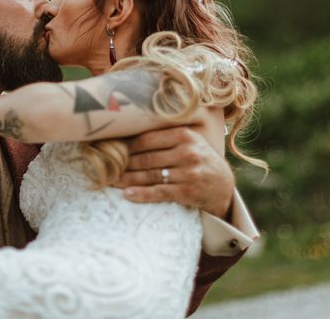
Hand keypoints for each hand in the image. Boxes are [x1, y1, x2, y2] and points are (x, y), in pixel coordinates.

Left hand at [112, 127, 234, 219]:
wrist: (223, 184)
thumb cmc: (198, 159)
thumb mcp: (188, 141)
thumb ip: (165, 137)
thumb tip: (127, 135)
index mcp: (184, 135)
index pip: (147, 139)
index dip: (127, 146)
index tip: (112, 150)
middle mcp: (187, 152)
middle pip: (146, 158)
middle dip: (124, 165)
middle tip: (106, 168)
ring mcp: (189, 172)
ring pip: (150, 176)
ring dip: (127, 180)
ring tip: (111, 181)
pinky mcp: (189, 192)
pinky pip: (160, 192)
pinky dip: (142, 194)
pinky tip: (127, 194)